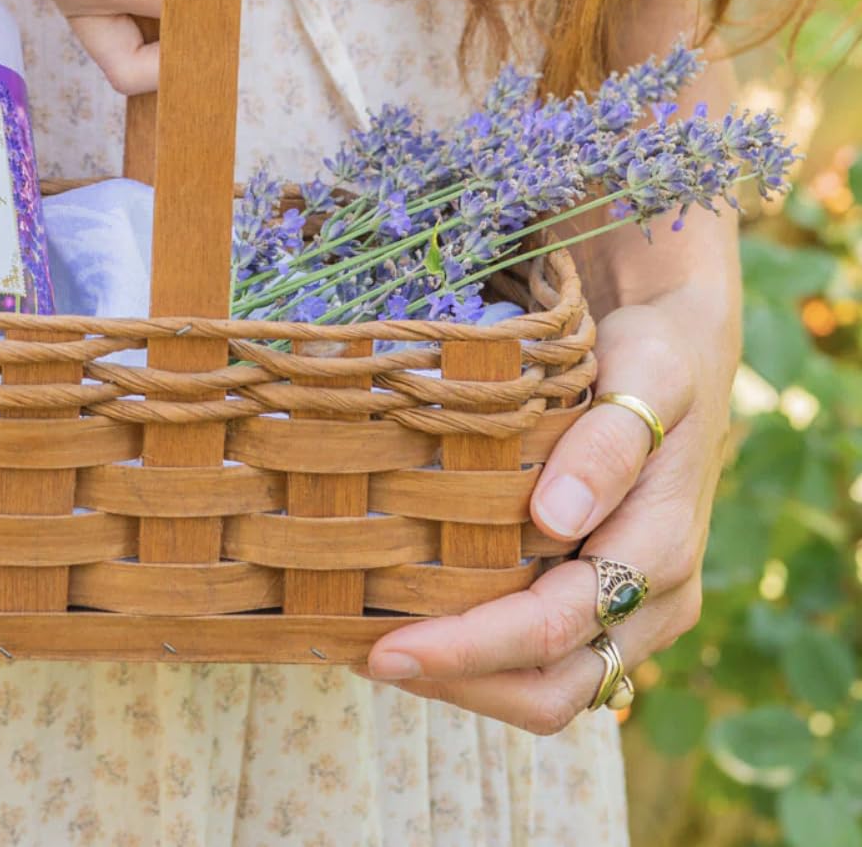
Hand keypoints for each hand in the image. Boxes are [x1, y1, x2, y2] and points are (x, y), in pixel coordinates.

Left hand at [359, 292, 737, 734]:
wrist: (684, 360)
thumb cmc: (656, 360)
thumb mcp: (646, 373)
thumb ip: (609, 443)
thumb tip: (557, 519)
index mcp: (660, 550)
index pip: (553, 627)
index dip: (468, 649)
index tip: (388, 650)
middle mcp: (653, 602)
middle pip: (550, 689)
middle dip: (459, 685)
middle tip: (366, 658)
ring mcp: (632, 613)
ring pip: (548, 690)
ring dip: (466, 683)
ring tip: (377, 648)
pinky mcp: (606, 606)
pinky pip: (547, 661)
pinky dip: (484, 661)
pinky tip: (420, 622)